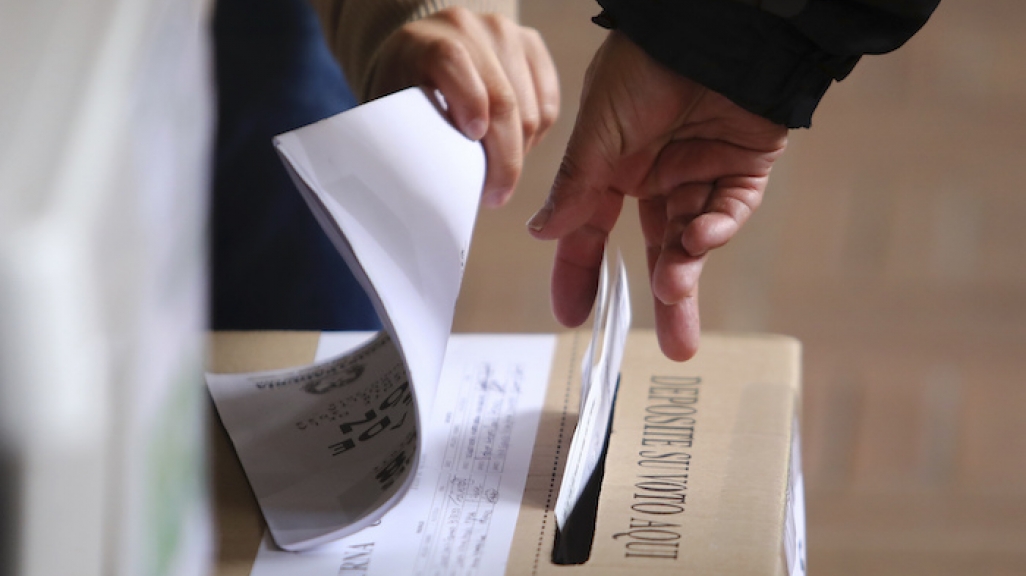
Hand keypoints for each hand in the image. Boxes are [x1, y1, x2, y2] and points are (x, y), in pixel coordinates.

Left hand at [368, 7, 559, 206]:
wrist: (424, 53)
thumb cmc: (405, 94)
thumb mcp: (394, 111)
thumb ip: (409, 138)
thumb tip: (432, 193)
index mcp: (426, 41)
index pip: (453, 62)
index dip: (468, 100)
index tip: (472, 138)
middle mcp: (471, 28)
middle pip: (503, 98)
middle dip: (503, 158)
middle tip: (494, 195)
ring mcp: (507, 34)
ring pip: (531, 111)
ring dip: (519, 153)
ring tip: (497, 173)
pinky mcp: (532, 47)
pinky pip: (548, 107)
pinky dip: (535, 137)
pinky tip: (513, 148)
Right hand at [527, 32, 787, 360]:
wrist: (714, 29)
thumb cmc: (645, 64)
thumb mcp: (598, 128)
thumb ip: (576, 184)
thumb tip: (543, 232)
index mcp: (613, 167)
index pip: (591, 231)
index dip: (580, 271)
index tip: (572, 314)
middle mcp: (656, 176)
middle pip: (657, 248)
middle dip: (665, 297)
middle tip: (672, 347)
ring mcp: (701, 173)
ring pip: (694, 238)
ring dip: (687, 266)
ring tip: (675, 290)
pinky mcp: (744, 167)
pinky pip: (729, 210)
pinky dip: (716, 229)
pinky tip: (700, 236)